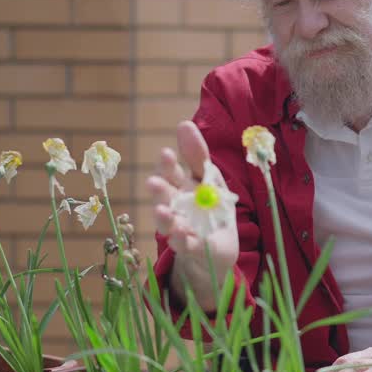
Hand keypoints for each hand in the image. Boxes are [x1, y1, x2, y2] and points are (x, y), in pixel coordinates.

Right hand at [144, 121, 239, 303]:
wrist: (217, 248)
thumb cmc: (211, 208)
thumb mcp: (210, 179)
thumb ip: (197, 155)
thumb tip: (183, 123)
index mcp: (181, 186)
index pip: (171, 171)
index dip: (168, 163)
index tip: (166, 152)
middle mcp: (175, 205)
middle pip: (165, 196)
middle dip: (160, 189)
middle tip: (154, 182)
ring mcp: (180, 227)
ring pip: (168, 221)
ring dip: (164, 217)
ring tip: (162, 210)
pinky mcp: (190, 248)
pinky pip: (184, 244)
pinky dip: (181, 239)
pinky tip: (179, 233)